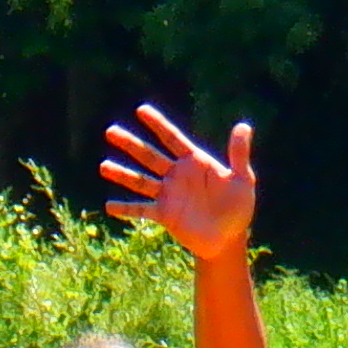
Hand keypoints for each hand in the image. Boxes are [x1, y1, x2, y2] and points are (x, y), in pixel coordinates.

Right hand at [99, 106, 256, 265]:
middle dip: (131, 144)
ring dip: (123, 174)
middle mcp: (177, 175)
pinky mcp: (164, 214)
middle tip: (111, 131)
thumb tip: (243, 126)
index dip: (157, 124)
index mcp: (194, 162)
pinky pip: (142, 210)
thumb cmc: (238, 207)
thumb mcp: (242, 179)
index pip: (172, 139)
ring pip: (141, 181)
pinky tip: (109, 206)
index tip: (141, 110)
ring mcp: (168, 194)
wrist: (228, 238)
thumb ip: (238, 154)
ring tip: (103, 166)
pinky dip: (126, 208)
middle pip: (149, 156)